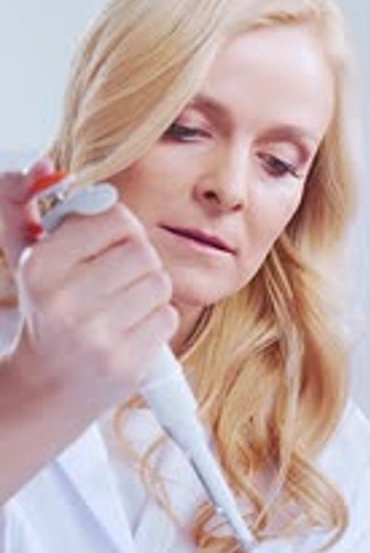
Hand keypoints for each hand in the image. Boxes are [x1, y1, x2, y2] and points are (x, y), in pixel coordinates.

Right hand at [0, 160, 178, 421]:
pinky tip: (130, 329)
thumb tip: (46, 165)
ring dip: (149, 290)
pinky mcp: (125, 364)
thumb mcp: (24, 255)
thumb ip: (21, 202)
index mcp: (40, 268)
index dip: (120, 227)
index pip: (114, 218)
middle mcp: (65, 303)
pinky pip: (166, 317)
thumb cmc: (44, 311)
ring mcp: (97, 338)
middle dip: (138, 260)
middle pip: (143, 251)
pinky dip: (155, 320)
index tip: (108, 242)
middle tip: (119, 276)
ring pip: (159, 283)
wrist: (46, 386)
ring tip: (124, 304)